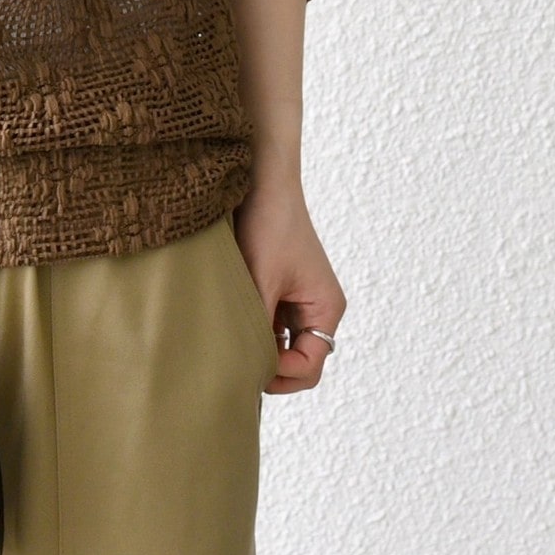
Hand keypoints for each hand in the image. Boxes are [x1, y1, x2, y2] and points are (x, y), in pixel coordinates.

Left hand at [233, 177, 346, 393]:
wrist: (262, 180)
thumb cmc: (269, 224)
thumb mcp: (261, 281)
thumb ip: (258, 327)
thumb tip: (246, 367)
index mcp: (326, 309)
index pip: (309, 367)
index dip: (279, 374)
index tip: (247, 362)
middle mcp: (318, 308)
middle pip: (297, 361)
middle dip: (269, 366)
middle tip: (234, 362)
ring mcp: (299, 300)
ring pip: (280, 345)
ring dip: (258, 346)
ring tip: (229, 341)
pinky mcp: (280, 289)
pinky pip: (269, 324)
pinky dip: (252, 328)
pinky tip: (229, 321)